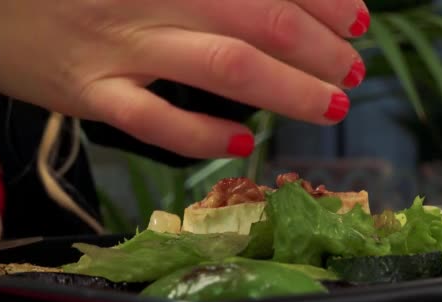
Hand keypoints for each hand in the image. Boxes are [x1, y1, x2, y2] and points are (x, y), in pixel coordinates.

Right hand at [0, 0, 368, 158]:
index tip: (356, 19)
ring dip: (286, 90)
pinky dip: (200, 135)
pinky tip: (239, 143)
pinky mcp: (85, 93)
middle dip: (318, 48)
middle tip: (354, 70)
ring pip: (220, 68)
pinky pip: (152, 120)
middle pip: (256, 18)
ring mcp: (116, 47)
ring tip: (329, 106)